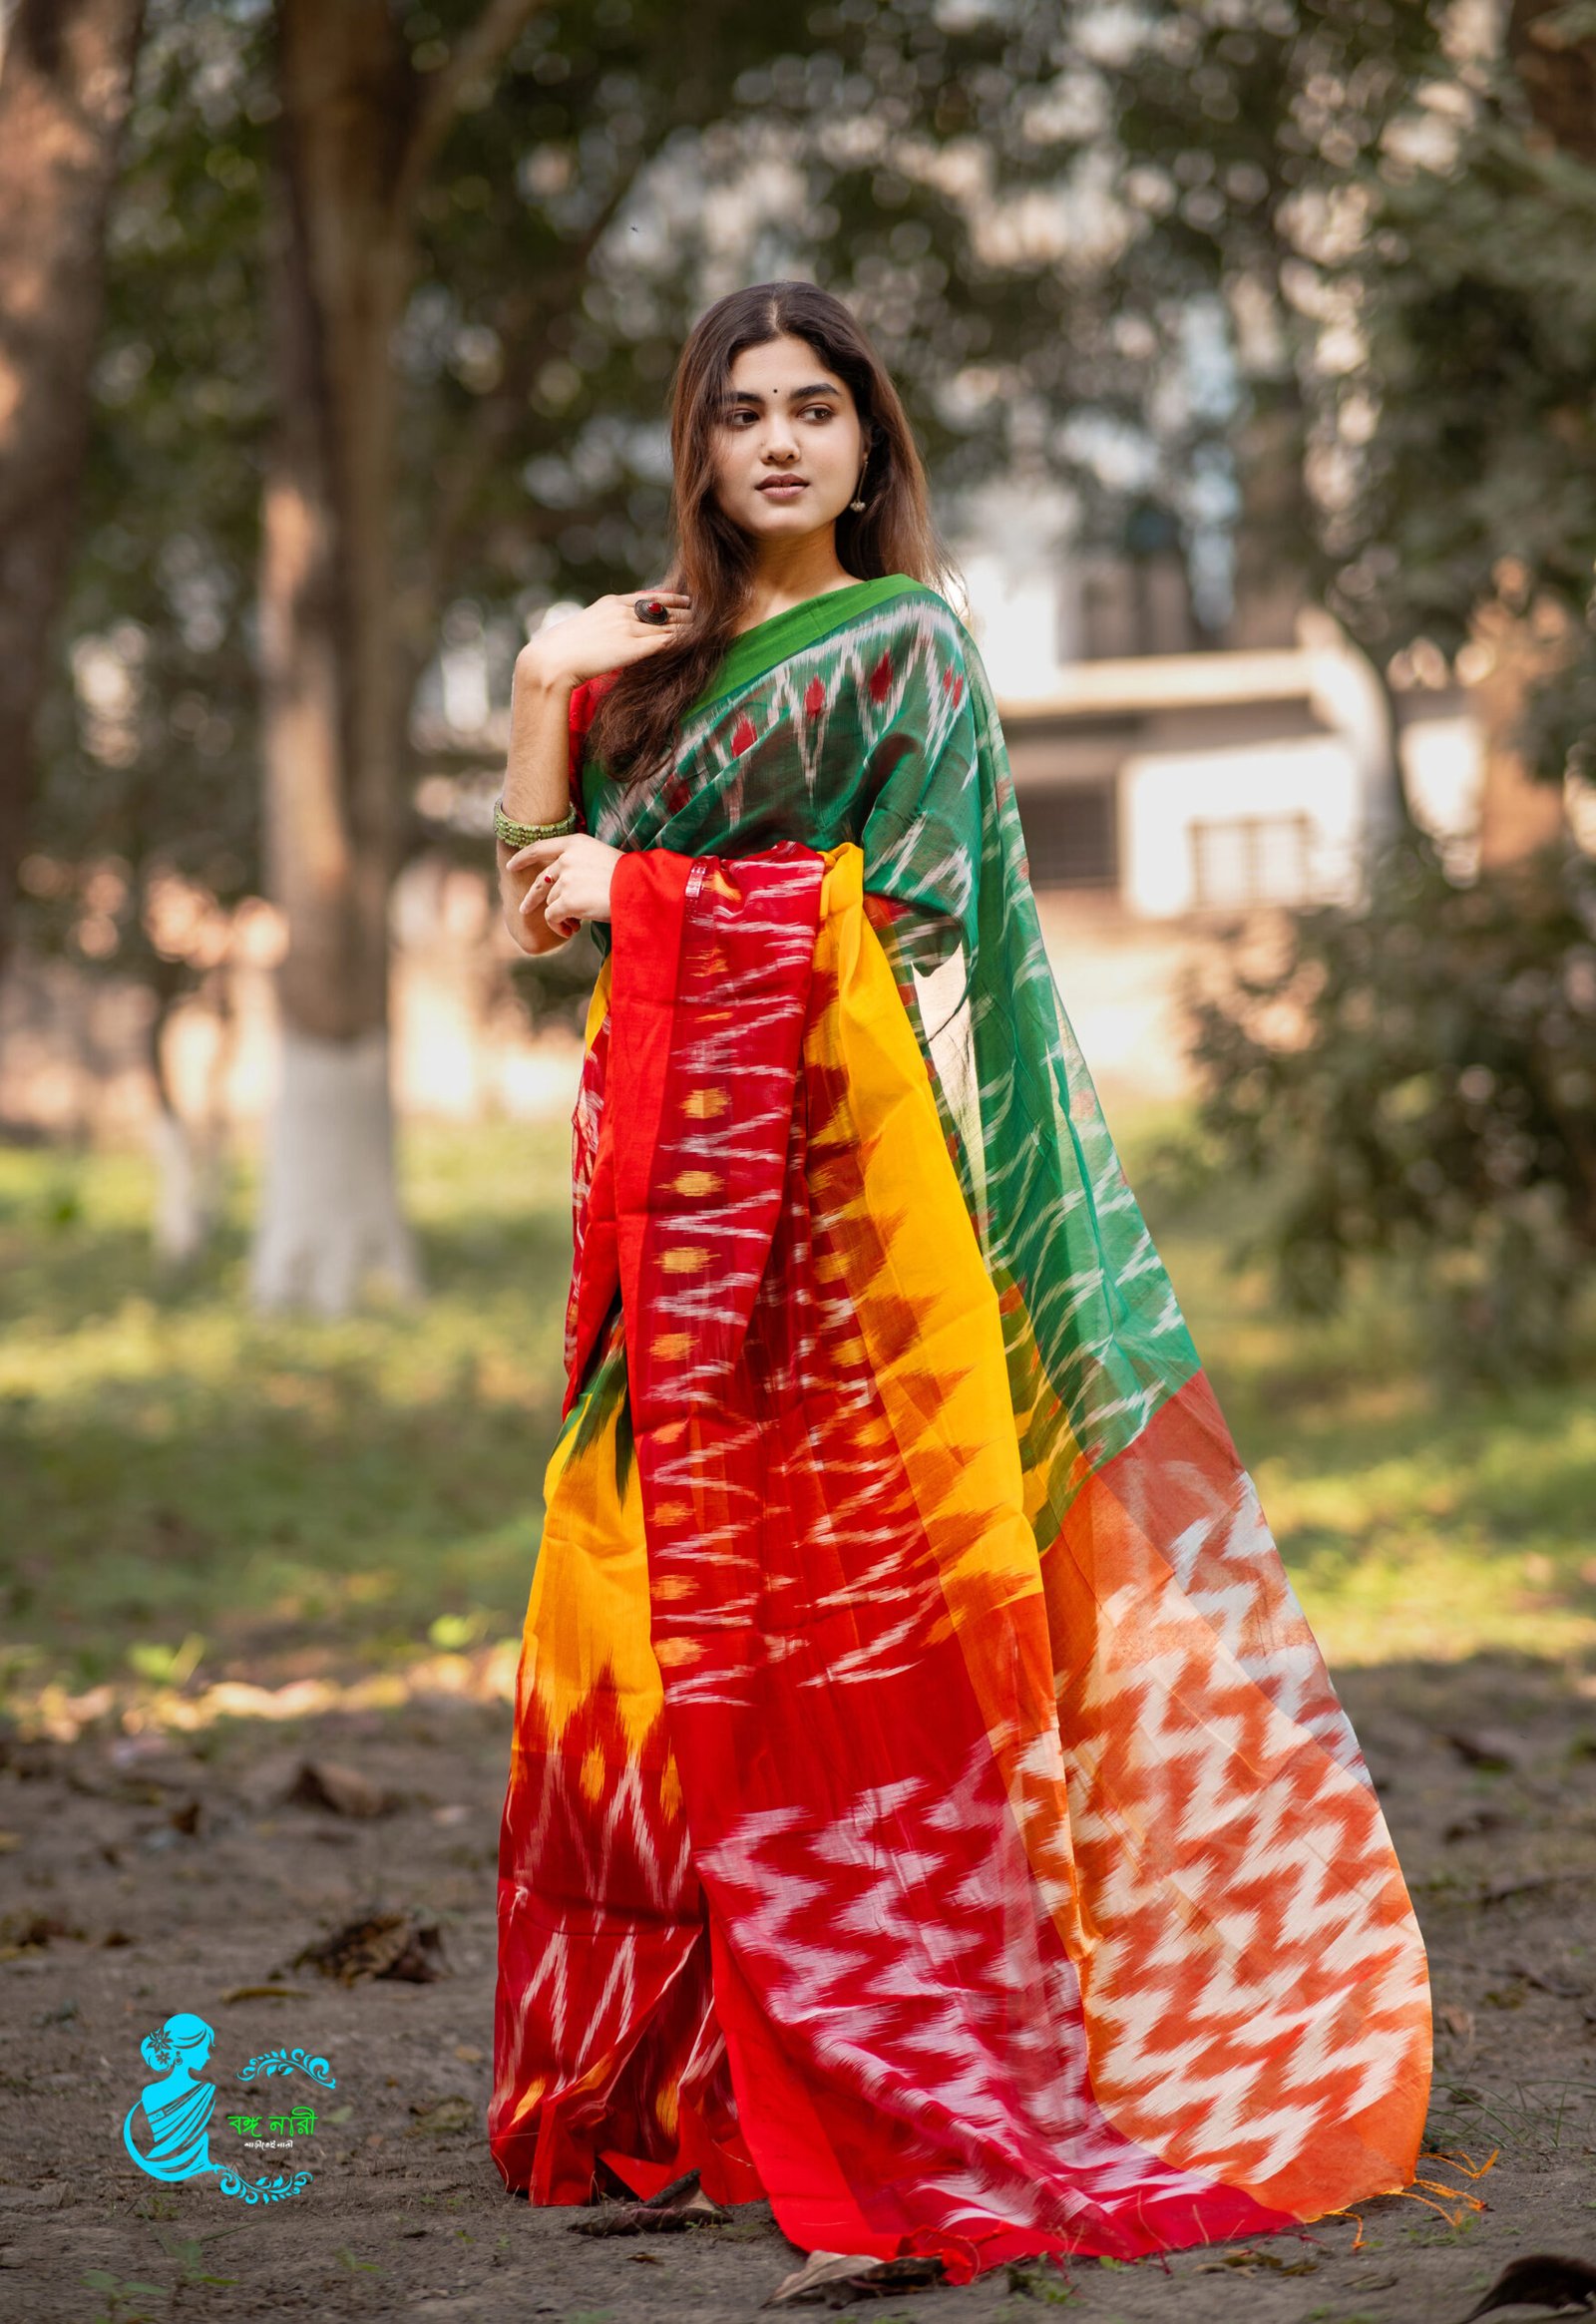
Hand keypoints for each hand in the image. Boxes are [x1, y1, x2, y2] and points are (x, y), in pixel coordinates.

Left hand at [509, 831, 620, 940]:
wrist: (641, 890)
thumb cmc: (630, 878)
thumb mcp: (603, 859)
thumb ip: (580, 865)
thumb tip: (559, 888)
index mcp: (577, 843)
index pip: (540, 847)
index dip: (523, 858)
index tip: (511, 867)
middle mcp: (567, 859)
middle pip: (541, 881)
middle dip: (531, 897)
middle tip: (524, 909)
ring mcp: (566, 879)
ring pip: (550, 902)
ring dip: (560, 916)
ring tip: (575, 926)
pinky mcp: (567, 901)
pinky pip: (552, 918)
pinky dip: (559, 927)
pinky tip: (572, 931)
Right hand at [517, 584, 691, 688]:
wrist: (552, 660)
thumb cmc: (561, 650)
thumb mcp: (585, 628)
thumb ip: (603, 627)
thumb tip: (610, 636)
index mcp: (609, 604)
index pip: (646, 597)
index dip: (669, 598)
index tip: (686, 598)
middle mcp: (622, 612)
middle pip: (662, 609)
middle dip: (686, 611)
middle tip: (706, 611)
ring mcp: (628, 628)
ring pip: (667, 624)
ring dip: (689, 626)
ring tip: (707, 626)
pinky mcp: (632, 647)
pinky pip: (664, 641)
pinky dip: (681, 641)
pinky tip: (695, 642)